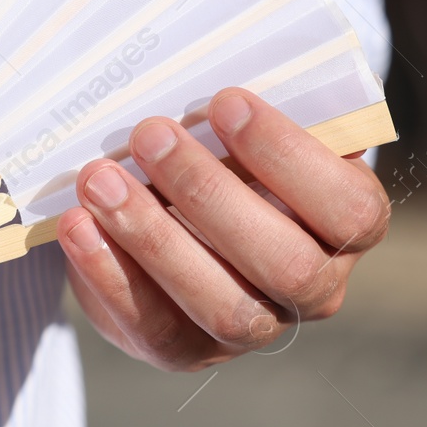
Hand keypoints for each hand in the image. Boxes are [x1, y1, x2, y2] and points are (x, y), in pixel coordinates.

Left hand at [58, 88, 389, 371]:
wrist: (171, 217)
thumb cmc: (224, 157)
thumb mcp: (246, 131)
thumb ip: (247, 117)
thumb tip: (206, 75)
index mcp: (348, 228)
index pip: (350, 209)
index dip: (290, 156)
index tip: (224, 101)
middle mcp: (314, 289)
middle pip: (285, 264)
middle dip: (209, 194)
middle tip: (149, 134)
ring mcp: (253, 329)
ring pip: (221, 306)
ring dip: (153, 237)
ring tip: (99, 179)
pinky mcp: (186, 351)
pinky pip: (154, 327)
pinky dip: (110, 273)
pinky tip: (76, 225)